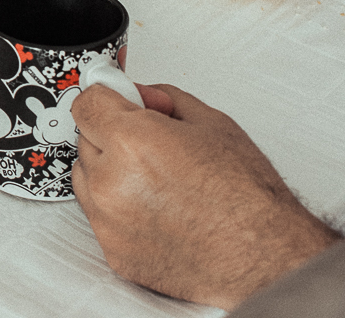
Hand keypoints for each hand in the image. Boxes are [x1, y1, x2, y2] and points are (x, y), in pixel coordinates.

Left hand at [72, 83, 339, 309]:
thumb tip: (134, 94)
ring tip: (157, 181)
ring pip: (87, 177)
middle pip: (86, 139)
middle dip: (113, 136)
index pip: (88, 103)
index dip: (107, 96)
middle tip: (152, 146)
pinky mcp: (112, 250)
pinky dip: (119, 208)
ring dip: (110, 172)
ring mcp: (108, 220)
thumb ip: (160, 97)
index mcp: (132, 142)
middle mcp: (111, 181)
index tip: (115, 98)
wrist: (268, 258)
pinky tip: (156, 209)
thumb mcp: (211, 123)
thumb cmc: (248, 198)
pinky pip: (99, 215)